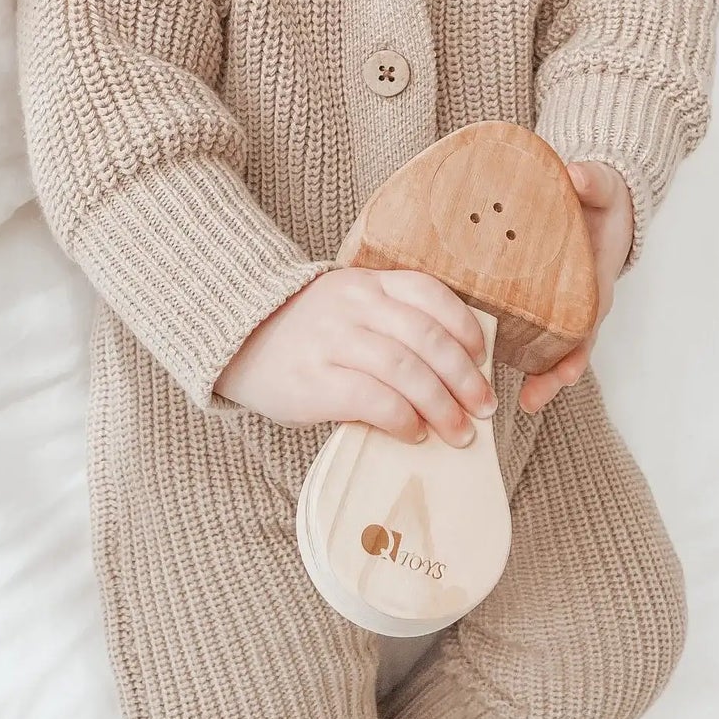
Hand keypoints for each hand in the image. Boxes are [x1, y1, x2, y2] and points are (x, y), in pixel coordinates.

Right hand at [212, 267, 498, 447]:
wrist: (235, 338)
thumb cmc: (304, 331)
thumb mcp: (347, 309)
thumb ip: (389, 326)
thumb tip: (450, 375)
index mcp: (366, 284)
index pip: (429, 294)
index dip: (464, 326)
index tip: (482, 356)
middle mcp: (353, 306)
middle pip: (426, 338)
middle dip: (464, 377)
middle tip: (484, 407)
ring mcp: (332, 341)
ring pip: (405, 370)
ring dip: (442, 405)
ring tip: (459, 431)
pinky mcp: (312, 380)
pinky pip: (371, 399)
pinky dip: (402, 418)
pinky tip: (414, 434)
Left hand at [518, 161, 633, 416]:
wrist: (596, 197)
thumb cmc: (601, 198)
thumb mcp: (601, 186)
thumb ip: (592, 181)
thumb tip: (576, 175)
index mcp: (592, 282)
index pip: (587, 325)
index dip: (576, 353)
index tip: (565, 374)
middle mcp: (576, 301)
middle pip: (566, 349)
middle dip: (550, 376)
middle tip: (530, 400)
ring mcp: (556, 302)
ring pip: (544, 344)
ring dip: (530, 370)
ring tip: (503, 394)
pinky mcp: (534, 294)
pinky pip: (522, 321)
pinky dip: (504, 340)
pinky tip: (475, 354)